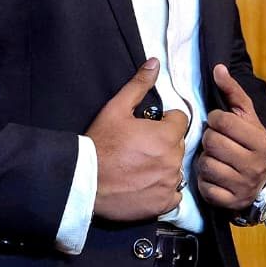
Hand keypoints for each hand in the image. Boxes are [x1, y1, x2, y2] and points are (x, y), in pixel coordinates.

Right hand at [88, 58, 187, 221]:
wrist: (85, 180)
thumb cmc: (100, 142)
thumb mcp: (116, 108)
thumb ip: (139, 85)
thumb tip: (155, 63)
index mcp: (166, 135)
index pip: (180, 121)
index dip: (164, 121)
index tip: (148, 127)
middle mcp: (173, 160)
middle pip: (178, 145)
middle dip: (164, 143)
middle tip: (141, 148)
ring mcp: (169, 183)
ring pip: (176, 169)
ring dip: (164, 166)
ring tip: (140, 167)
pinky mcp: (162, 204)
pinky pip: (174, 194)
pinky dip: (163, 190)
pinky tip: (145, 185)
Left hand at [196, 64, 265, 210]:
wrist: (260, 179)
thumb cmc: (246, 141)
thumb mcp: (244, 115)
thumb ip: (231, 91)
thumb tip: (218, 68)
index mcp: (259, 141)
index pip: (222, 121)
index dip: (214, 120)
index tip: (219, 124)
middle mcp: (254, 165)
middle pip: (211, 142)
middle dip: (208, 140)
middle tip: (215, 143)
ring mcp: (243, 185)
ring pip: (206, 165)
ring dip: (204, 161)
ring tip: (213, 159)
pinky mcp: (230, 202)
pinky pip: (205, 188)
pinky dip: (204, 182)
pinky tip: (212, 177)